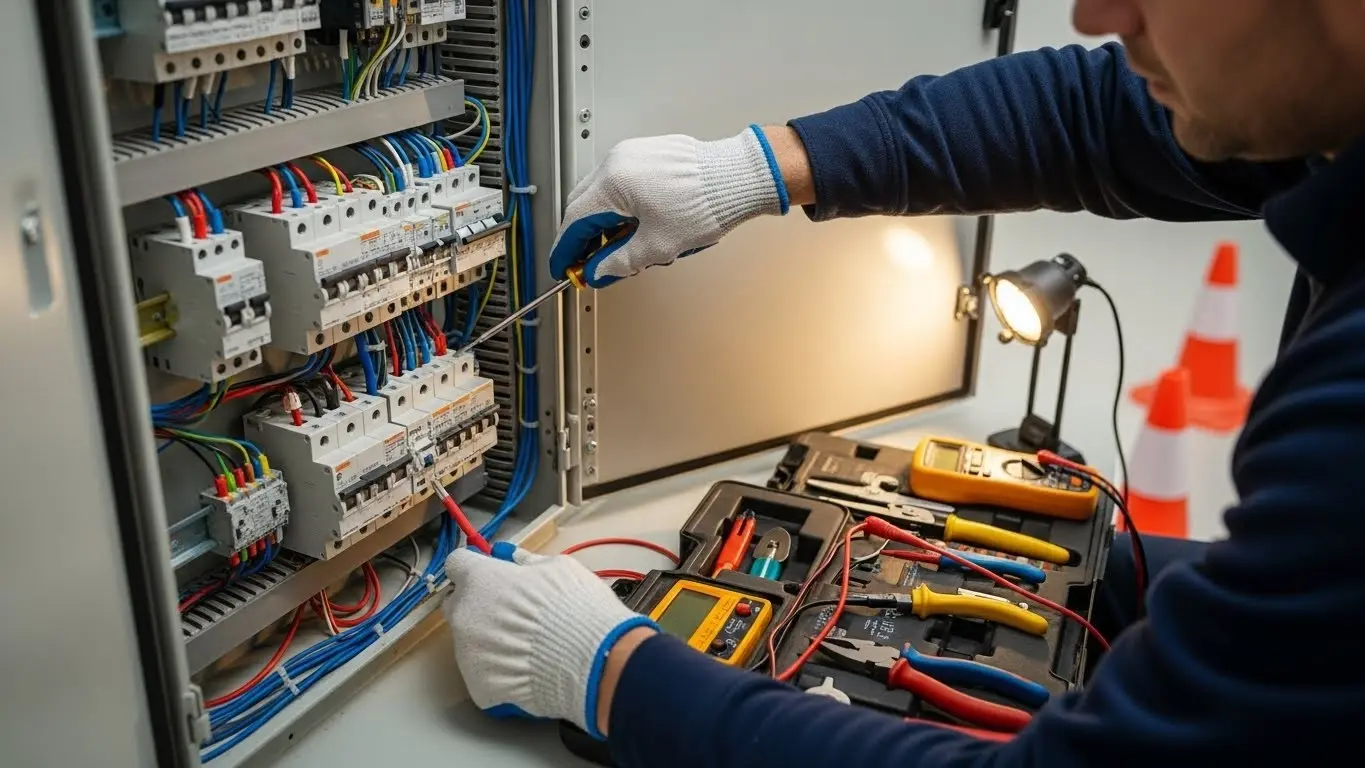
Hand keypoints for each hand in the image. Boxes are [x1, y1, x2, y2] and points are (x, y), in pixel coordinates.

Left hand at [443, 543, 657, 737]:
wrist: (590, 662)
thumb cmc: (575, 607)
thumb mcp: (559, 568)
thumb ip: (527, 563)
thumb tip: (513, 559)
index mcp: (481, 580)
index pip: (458, 564)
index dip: (476, 568)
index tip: (491, 574)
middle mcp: (464, 616)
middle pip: (457, 604)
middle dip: (478, 605)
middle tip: (511, 613)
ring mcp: (467, 655)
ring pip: (470, 642)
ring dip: (489, 640)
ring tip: (528, 648)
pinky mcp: (478, 688)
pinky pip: (484, 675)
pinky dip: (500, 673)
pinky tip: (528, 672)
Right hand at [549, 125, 792, 287]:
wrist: (739, 177)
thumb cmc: (706, 202)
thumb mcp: (657, 245)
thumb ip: (619, 262)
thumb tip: (599, 270)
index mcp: (613, 182)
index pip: (574, 222)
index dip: (566, 250)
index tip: (564, 266)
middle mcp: (618, 162)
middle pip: (584, 206)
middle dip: (585, 238)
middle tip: (591, 262)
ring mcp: (633, 154)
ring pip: (603, 194)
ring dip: (606, 223)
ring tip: (624, 247)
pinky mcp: (649, 154)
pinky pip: (623, 182)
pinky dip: (622, 206)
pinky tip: (640, 225)